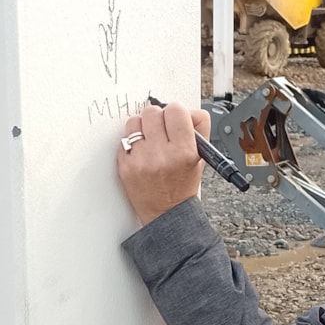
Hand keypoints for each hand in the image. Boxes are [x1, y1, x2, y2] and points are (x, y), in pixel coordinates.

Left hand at [117, 102, 212, 224]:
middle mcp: (162, 155)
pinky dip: (132, 144)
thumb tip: (188, 110)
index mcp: (184, 151)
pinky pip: (124, 139)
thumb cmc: (183, 185)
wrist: (166, 213)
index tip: (175, 119)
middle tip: (161, 130)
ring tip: (150, 141)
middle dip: (158, 119)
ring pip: (135, 122)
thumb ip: (198, 128)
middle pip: (153, 112)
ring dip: (142, 128)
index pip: (176, 110)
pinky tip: (142, 154)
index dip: (176, 113)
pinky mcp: (125, 166)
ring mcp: (141, 160)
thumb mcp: (200, 156)